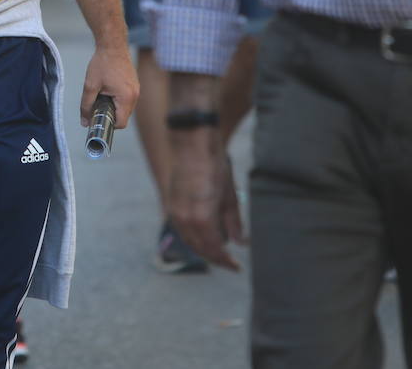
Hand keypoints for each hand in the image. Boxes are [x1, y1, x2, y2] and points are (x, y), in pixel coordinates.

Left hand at [79, 42, 138, 127]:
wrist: (112, 45)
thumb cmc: (102, 63)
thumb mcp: (90, 86)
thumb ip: (86, 105)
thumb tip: (84, 122)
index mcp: (126, 98)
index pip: (121, 123)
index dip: (108, 124)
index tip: (97, 119)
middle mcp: (135, 95)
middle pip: (123, 117)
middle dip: (110, 115)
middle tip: (97, 106)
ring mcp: (136, 90)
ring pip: (126, 108)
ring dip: (114, 107)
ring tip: (102, 96)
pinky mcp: (134, 85)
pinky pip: (127, 99)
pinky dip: (118, 100)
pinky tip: (108, 90)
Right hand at [166, 129, 243, 271]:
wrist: (191, 144)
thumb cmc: (214, 166)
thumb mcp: (229, 195)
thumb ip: (234, 222)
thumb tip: (240, 242)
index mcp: (202, 217)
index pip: (215, 249)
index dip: (226, 261)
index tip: (237, 267)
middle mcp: (185, 218)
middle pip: (200, 248)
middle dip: (215, 258)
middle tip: (230, 263)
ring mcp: (175, 212)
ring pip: (189, 241)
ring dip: (203, 250)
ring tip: (219, 253)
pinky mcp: (171, 205)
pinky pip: (182, 230)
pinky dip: (194, 238)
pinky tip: (204, 238)